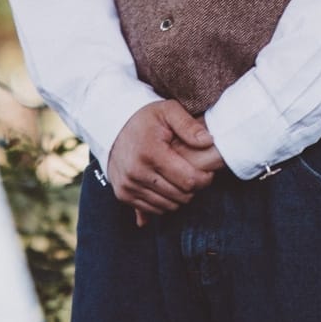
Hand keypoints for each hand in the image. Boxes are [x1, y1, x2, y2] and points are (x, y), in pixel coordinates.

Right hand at [107, 100, 223, 220]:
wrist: (112, 128)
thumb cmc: (146, 119)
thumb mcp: (168, 111)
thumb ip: (189, 125)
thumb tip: (208, 142)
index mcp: (150, 152)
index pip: (188, 180)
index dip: (204, 178)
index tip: (207, 171)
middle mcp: (136, 172)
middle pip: (180, 196)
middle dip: (192, 188)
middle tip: (193, 173)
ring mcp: (128, 185)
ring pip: (168, 206)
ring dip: (179, 196)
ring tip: (179, 177)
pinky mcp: (123, 195)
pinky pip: (153, 210)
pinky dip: (164, 201)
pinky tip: (165, 184)